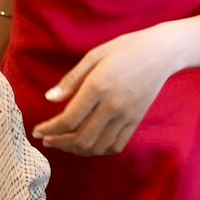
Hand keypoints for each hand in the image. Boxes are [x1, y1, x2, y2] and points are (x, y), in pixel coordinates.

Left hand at [33, 28, 174, 155]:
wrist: (162, 53)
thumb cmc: (126, 48)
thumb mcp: (94, 56)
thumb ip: (71, 80)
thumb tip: (49, 99)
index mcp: (98, 86)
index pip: (68, 119)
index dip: (49, 129)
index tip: (38, 131)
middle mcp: (112, 105)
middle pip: (81, 137)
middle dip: (59, 143)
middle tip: (47, 140)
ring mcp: (126, 116)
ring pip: (97, 146)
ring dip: (76, 150)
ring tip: (64, 143)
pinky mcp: (136, 121)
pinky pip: (116, 145)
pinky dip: (98, 150)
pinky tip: (88, 144)